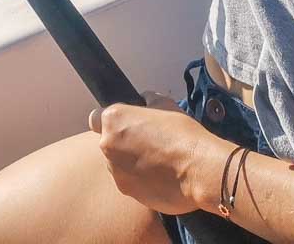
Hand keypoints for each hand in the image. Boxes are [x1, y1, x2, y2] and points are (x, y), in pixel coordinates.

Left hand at [88, 93, 221, 215]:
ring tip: (156, 161)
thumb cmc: (182, 134)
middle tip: (147, 142)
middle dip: (123, 142)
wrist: (198, 168)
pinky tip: (160, 175)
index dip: (111, 121)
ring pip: (117, 164)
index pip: (96, 118)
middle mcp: (108, 146)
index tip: (124, 124)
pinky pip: (128, 181)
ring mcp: (116, 171)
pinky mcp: (127, 191)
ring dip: (130, 162)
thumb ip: (147, 101)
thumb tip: (144, 101)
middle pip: (108, 142)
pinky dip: (139, 179)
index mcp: (113, 120)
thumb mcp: (165, 104)